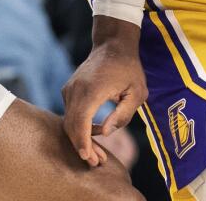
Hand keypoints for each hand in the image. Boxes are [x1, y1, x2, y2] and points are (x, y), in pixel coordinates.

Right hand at [62, 17, 146, 167]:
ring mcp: (70, 88)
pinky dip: (79, 126)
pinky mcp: (69, 89)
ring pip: (69, 121)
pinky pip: (70, 113)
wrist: (113, 44)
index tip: (88, 158)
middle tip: (96, 162)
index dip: (83, 143)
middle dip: (82, 146)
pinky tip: (97, 131)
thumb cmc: (129, 69)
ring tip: (98, 152)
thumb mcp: (137, 93)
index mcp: (92, 90)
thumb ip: (123, 114)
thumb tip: (105, 133)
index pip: (80, 122)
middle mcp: (76, 89)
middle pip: (71, 125)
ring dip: (81, 138)